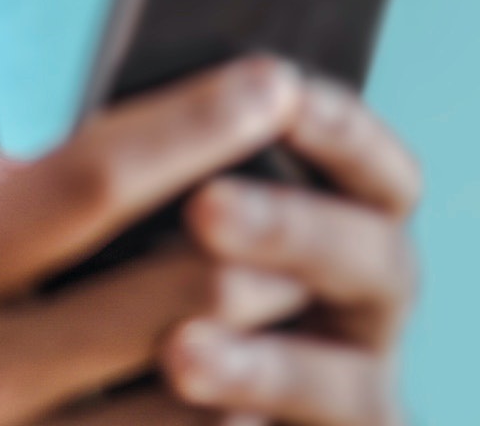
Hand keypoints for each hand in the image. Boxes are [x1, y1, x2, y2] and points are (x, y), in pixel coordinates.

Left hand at [160, 76, 421, 424]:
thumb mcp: (148, 226)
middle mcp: (365, 311)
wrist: (104, 403)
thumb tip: (135, 107)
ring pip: (345, 384)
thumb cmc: (129, 291)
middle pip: (374, 260)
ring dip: (261, 364)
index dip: (337, 128)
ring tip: (179, 352)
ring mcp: (356, 395)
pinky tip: (194, 415)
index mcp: (340, 226)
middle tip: (207, 207)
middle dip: (290, 229)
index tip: (279, 86)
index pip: (374, 168)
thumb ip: (160, 180)